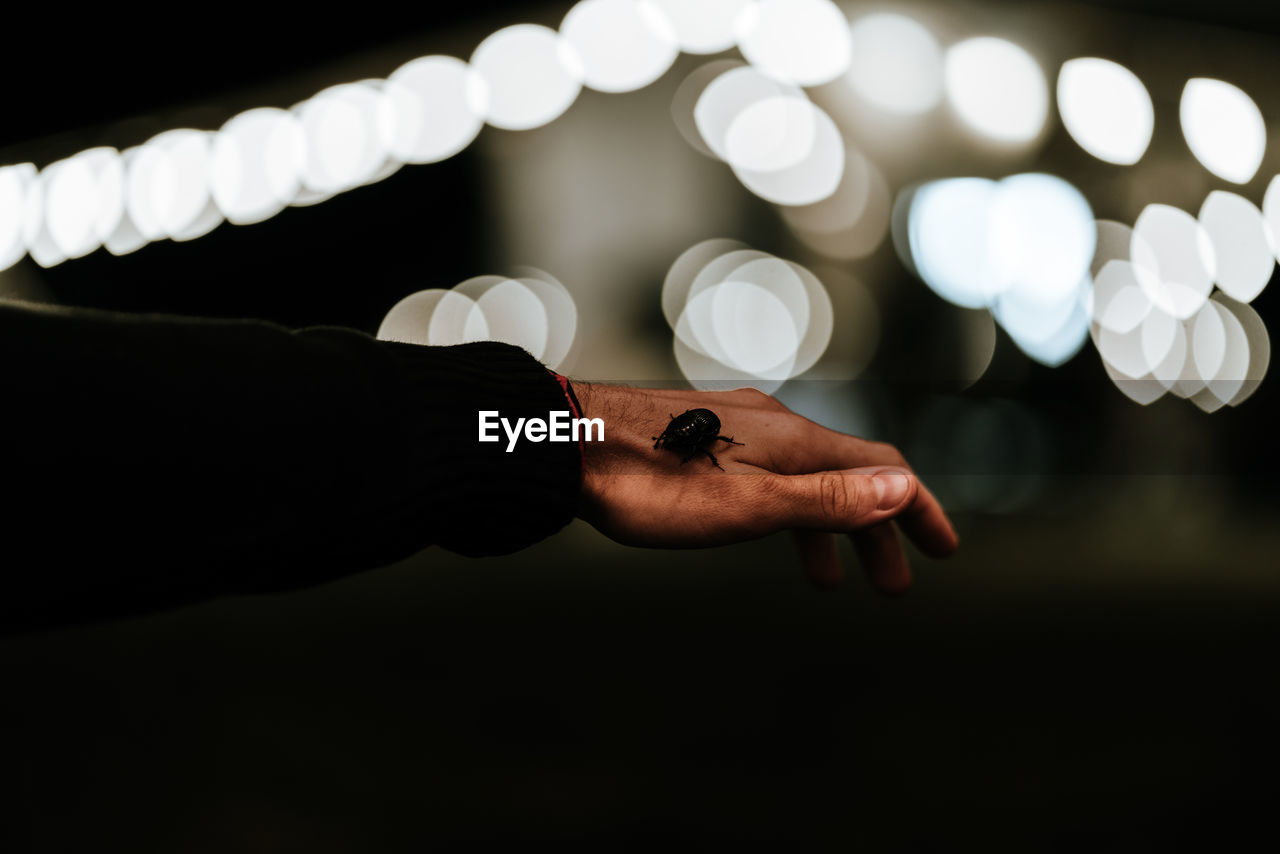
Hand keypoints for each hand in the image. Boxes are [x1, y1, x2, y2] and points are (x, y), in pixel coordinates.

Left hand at [573, 384, 957, 592]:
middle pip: (848, 476)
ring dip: (828, 529)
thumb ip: (825, 499)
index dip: (918, 510)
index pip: (882, 471)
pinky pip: (765, 476)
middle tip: (895, 584)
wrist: (566, 443)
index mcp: (795, 440)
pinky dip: (785, 513)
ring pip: (803, 479)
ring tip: (831, 583)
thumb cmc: (651, 483)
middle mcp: (773, 425)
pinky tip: (764, 533)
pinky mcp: (702, 436)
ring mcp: (736, 428)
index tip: (943, 551)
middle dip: (878, 530)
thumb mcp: (748, 505)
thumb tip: (902, 490)